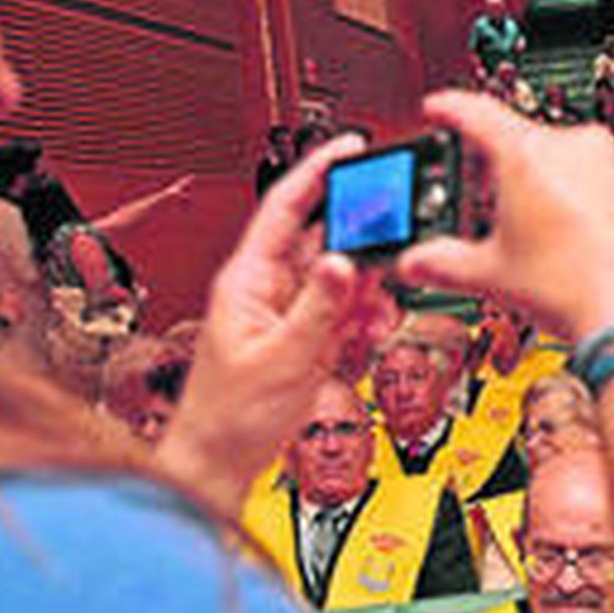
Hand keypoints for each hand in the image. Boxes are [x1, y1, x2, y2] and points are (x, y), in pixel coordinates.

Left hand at [156, 137, 363, 512]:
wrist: (219, 465)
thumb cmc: (228, 418)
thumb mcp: (282, 359)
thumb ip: (319, 310)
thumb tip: (346, 262)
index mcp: (246, 280)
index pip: (285, 208)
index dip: (318, 172)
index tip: (350, 147)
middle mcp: (267, 288)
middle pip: (323, 239)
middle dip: (361, 240)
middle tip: (394, 238)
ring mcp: (288, 312)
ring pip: (341, 277)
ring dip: (367, 288)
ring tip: (381, 303)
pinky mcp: (305, 337)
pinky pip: (344, 311)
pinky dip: (363, 316)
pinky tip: (371, 327)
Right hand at [397, 91, 613, 339]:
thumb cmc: (576, 290)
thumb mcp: (493, 276)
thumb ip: (445, 262)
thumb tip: (418, 263)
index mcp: (529, 154)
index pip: (475, 113)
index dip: (449, 109)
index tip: (440, 107)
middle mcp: (578, 149)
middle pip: (525, 144)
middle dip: (503, 172)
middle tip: (490, 208)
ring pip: (571, 167)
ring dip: (550, 192)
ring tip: (541, 244)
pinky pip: (607, 189)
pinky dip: (589, 209)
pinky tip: (581, 250)